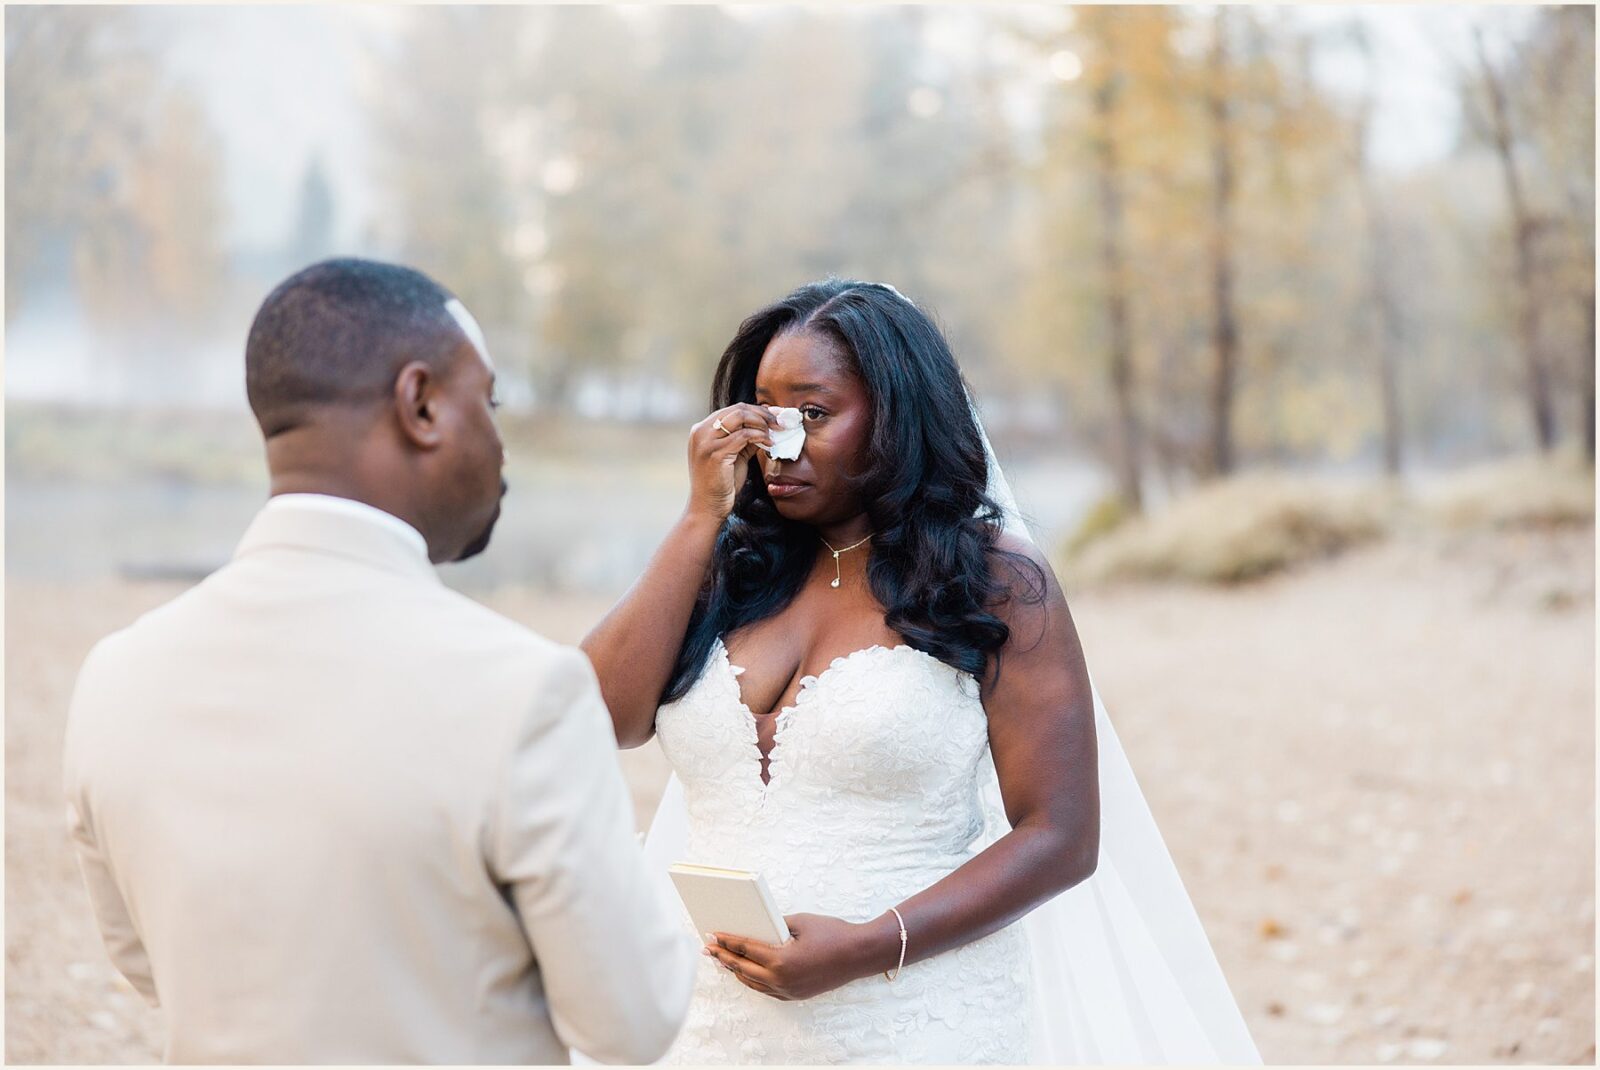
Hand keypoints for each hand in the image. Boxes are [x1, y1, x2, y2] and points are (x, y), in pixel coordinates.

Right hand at [686, 404, 777, 522]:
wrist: (707, 507)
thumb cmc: (721, 484)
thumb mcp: (734, 455)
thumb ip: (745, 440)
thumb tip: (766, 426)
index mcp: (702, 430)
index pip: (733, 410)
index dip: (756, 410)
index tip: (775, 416)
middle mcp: (701, 432)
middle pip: (737, 409)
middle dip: (762, 414)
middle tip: (780, 422)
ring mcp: (707, 442)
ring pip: (740, 417)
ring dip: (762, 423)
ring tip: (775, 433)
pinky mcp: (716, 453)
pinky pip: (744, 436)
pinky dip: (760, 436)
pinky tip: (769, 444)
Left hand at [704, 913, 893, 1001]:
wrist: (859, 955)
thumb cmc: (833, 934)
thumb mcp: (800, 922)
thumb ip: (776, 925)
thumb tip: (758, 928)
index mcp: (781, 961)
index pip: (745, 949)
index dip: (727, 941)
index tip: (712, 935)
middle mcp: (781, 980)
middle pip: (742, 969)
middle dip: (723, 957)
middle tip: (709, 948)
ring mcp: (788, 991)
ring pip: (752, 983)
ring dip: (735, 971)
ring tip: (722, 959)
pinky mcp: (795, 995)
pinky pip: (766, 989)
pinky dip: (752, 980)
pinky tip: (746, 971)